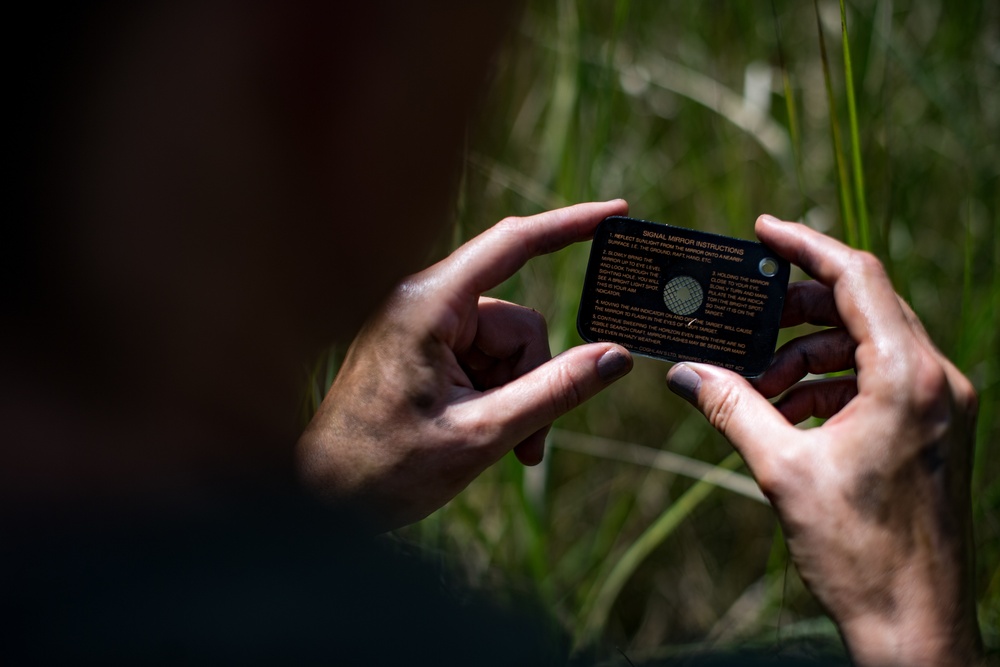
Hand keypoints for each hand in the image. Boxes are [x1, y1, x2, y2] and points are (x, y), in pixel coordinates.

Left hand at [298, 201, 633, 532]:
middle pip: (519, 324)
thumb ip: (553, 392)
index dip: (570, 224)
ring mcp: (423, 328)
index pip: (512, 244)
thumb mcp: (481, 433)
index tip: (617, 210)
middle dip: (535, 381)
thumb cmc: (383, 469)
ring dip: (518, 398)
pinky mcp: (424, 351)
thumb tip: (615, 358)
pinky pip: (484, 362)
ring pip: (508, 348)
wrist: (321, 503)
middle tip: (530, 443)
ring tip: (507, 450)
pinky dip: (498, 398)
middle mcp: (425, 304)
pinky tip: (487, 437)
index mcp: (428, 305)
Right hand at [666, 215, 982, 665]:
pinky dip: (828, 384)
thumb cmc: (859, 551)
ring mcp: (940, 404)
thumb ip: (731, 407)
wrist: (915, 624)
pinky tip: (787, 413)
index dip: (805, 245)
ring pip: (865, 345)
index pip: (858, 277)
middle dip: (795, 310)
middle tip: (743, 322)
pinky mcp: (932, 428)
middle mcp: (936, 379)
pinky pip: (876, 380)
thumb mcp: (783, 470)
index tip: (762, 230)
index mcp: (907, 377)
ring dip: (806, 355)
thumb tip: (683, 372)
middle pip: (861, 306)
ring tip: (757, 385)